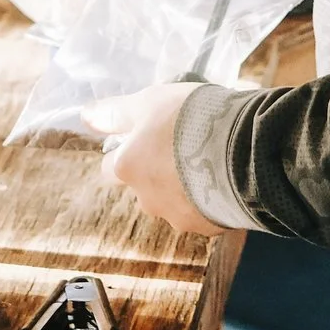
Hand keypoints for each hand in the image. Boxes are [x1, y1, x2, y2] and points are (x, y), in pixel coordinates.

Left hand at [86, 84, 229, 235]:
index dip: (125, 152)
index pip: (110, 168)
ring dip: (184, 186)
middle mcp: (147, 199)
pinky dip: (209, 198)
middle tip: (181, 146)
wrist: (243, 150)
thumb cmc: (192, 120)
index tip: (145, 137)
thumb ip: (116, 112)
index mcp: (128, 169)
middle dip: (156, 173)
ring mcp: (178, 216)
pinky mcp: (208, 227)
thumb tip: (86, 116)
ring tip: (209, 160)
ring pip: (173, 202)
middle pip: (143, 187)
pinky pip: (203, 212)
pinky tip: (225, 177)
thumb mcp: (149, 102)